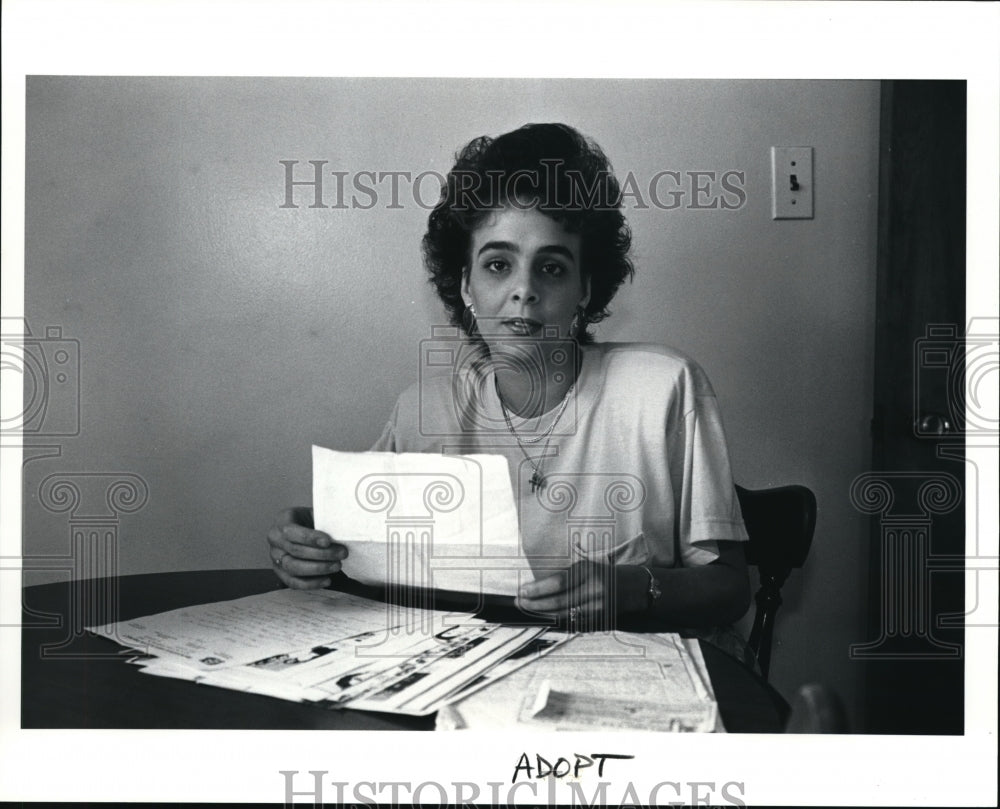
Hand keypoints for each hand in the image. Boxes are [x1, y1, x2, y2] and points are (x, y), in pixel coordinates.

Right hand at [266, 506, 347, 589]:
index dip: (310, 538)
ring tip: (337, 565)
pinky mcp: (281, 573)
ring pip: (294, 568)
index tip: (328, 542)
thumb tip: (342, 528)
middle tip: (342, 553)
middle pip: (296, 551)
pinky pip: (293, 582)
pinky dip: (311, 583)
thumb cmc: (312, 521)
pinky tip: (327, 579)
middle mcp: (275, 540)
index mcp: (283, 521)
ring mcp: (276, 558)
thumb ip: (325, 520)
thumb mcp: (317, 514)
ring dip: (318, 569)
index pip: (292, 531)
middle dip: (322, 554)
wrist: (305, 530)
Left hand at [517, 561, 646, 629]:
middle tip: (520, 602)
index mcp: (588, 572)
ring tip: (528, 609)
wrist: (635, 588)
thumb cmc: (605, 574)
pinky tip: (545, 617)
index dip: (537, 589)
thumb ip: (566, 576)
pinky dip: (557, 620)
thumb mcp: (587, 567)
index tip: (522, 591)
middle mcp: (593, 590)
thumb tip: (538, 586)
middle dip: (535, 603)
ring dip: (543, 613)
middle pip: (559, 601)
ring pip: (564, 614)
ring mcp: (597, 607)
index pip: (557, 583)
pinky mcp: (599, 620)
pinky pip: (573, 622)